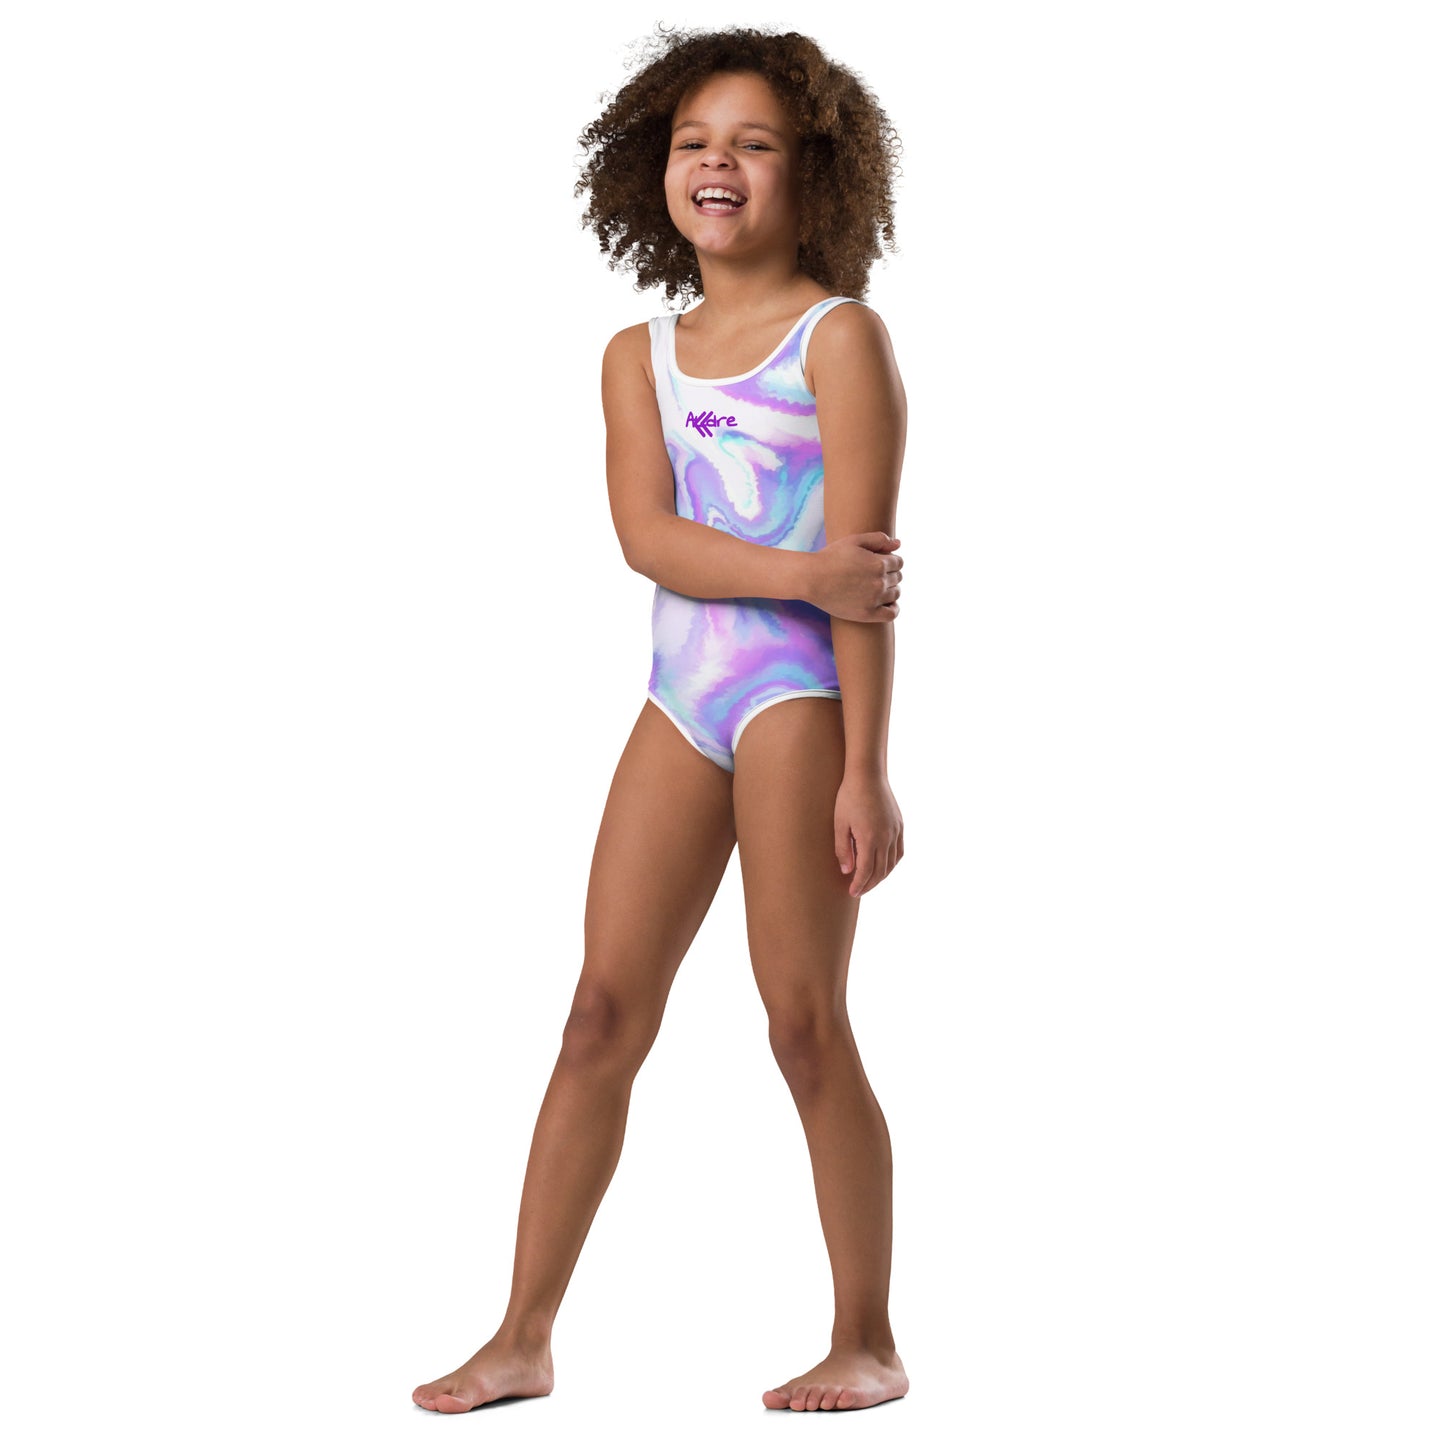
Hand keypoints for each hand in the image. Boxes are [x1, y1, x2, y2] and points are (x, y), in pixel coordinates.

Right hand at [806, 533, 902, 621]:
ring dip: (890, 589)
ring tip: (876, 587)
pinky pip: (892, 614)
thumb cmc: (830, 557)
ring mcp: (875, 599)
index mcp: (879, 563)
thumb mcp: (853, 541)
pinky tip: (886, 604)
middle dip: (889, 574)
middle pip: (897, 577)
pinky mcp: (867, 614)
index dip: (890, 561)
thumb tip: (898, 544)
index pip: (898, 562)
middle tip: (873, 574)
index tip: (879, 563)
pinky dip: (893, 608)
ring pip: (896, 593)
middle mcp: (880, 581)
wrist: (811, 579)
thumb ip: (878, 539)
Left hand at [834, 770, 903, 897]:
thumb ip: (843, 850)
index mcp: (870, 838)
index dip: (859, 885)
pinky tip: (884, 866)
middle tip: (858, 891)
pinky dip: (892, 863)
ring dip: (882, 876)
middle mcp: (886, 837)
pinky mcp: (899, 825)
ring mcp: (895, 831)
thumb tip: (847, 871)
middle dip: (869, 884)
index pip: (866, 871)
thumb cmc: (849, 797)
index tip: (852, 893)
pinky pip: (899, 851)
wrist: (868, 774)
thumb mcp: (839, 824)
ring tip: (870, 881)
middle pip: (881, 871)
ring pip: (892, 863)